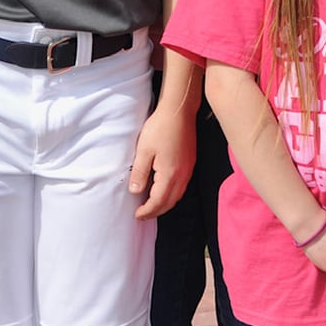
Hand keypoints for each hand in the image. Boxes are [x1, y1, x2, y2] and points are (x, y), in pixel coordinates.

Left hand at [130, 102, 193, 219]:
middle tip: (143, 214)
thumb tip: (135, 191)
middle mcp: (182, 175)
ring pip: (178, 195)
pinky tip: (163, 189)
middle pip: (170, 202)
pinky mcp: (190, 162)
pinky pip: (182, 186)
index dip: (147, 211)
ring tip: (151, 205)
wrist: (179, 110)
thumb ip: (139, 173)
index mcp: (170, 174)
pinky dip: (172, 194)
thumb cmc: (160, 128)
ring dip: (165, 204)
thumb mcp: (143, 150)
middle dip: (156, 211)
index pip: (158, 201)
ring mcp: (188, 169)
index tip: (136, 215)